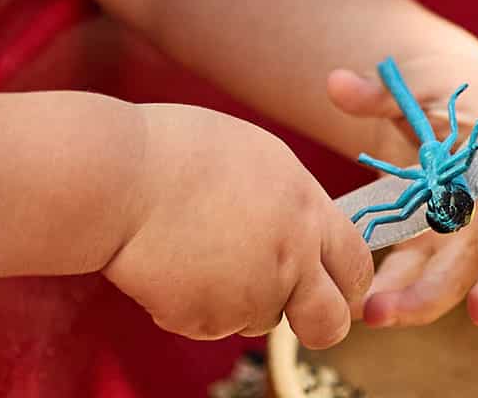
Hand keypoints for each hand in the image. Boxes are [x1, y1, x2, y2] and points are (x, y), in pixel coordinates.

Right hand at [104, 104, 371, 349]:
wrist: (120, 177)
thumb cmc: (181, 152)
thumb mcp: (260, 159)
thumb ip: (293, 201)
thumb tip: (307, 231)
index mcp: (306, 210)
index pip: (357, 265)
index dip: (349, 282)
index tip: (336, 285)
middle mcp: (289, 259)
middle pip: (327, 323)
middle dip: (318, 324)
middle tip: (296, 312)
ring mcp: (248, 295)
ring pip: (259, 319)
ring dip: (239, 302)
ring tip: (200, 250)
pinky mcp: (205, 320)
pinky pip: (210, 324)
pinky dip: (194, 306)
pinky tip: (172, 264)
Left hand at [325, 43, 477, 330]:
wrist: (445, 125)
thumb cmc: (442, 103)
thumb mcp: (415, 89)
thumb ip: (378, 93)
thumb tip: (335, 83)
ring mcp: (465, 235)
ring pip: (457, 278)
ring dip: (423, 300)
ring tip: (378, 314)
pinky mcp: (433, 251)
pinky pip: (417, 278)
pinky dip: (394, 293)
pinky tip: (363, 307)